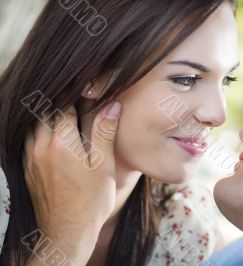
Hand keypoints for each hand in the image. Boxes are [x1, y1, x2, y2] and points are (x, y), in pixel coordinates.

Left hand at [23, 102, 121, 263]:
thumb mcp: (104, 165)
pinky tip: (53, 138)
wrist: (68, 232)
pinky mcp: (27, 170)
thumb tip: (112, 105)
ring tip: (65, 118)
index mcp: (63, 143)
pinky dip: (39, 133)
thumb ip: (104, 132)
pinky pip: (28, 141)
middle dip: (61, 104)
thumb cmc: (91, 201)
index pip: (64, 106)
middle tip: (76, 102)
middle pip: (46, 113)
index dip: (76, 96)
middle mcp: (42, 147)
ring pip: (34, 126)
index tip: (86, 90)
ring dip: (48, 118)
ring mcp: (31, 159)